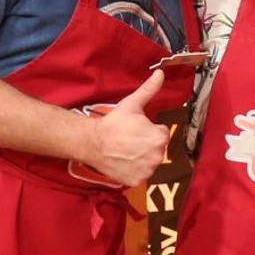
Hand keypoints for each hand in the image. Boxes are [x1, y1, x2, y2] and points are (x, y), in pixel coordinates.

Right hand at [85, 70, 169, 186]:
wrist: (92, 143)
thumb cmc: (113, 123)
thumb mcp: (132, 104)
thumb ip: (150, 89)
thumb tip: (161, 73)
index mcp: (160, 137)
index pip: (162, 133)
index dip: (149, 130)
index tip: (136, 129)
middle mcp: (157, 156)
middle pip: (158, 149)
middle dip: (147, 144)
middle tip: (130, 140)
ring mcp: (147, 170)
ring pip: (150, 162)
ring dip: (142, 157)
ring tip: (126, 151)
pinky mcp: (137, 181)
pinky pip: (142, 175)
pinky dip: (135, 170)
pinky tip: (124, 162)